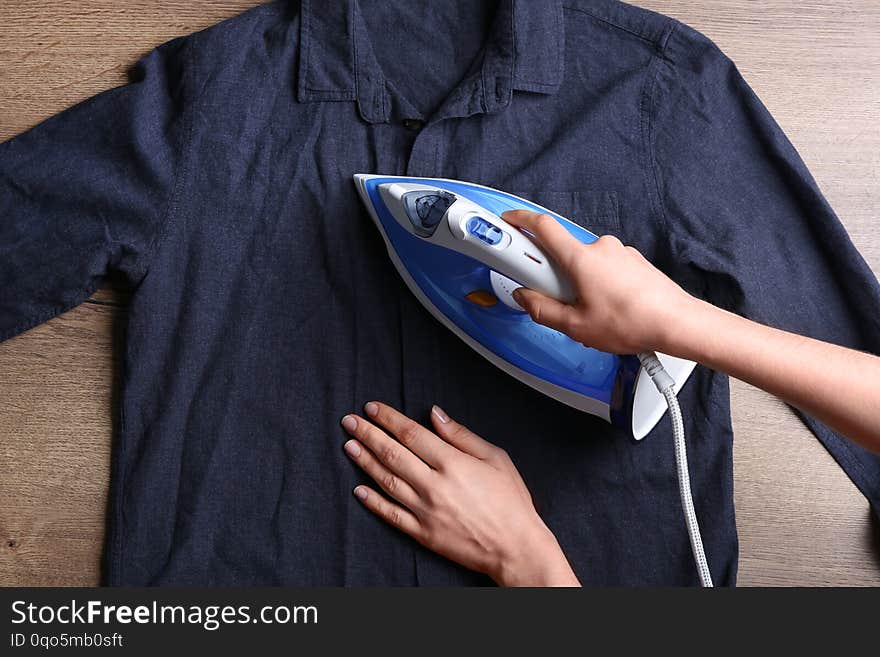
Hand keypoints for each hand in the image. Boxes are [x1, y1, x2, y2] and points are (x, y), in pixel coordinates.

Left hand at [341, 402, 579, 585]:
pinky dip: (372, 501)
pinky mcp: (422, 533)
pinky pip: (391, 514)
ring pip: (386, 481)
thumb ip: (461, 435)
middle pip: (392, 453)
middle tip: (349, 421)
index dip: (388, 418)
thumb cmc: (511, 501)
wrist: (516, 547)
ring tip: (349, 446)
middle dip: (368, 434)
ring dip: (364, 461)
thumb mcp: (495, 458)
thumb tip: (435, 414)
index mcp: (452, 463)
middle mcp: (434, 485)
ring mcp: (425, 511)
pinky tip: (358, 489)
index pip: (411, 434)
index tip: (372, 408)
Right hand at [502, 209, 694, 353]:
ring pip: (585, 263)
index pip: (543, 227)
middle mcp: (600, 247)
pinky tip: (607, 307)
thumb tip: (526, 298)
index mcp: (581, 258)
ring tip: (589, 311)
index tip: (509, 221)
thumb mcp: (576, 326)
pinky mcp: (633, 262)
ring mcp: (619, 253)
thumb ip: (542, 310)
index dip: (521, 220)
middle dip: (553, 274)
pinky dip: (598, 283)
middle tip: (557, 299)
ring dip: (578, 282)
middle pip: (562, 252)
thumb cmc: (633, 322)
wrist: (677, 323)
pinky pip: (604, 268)